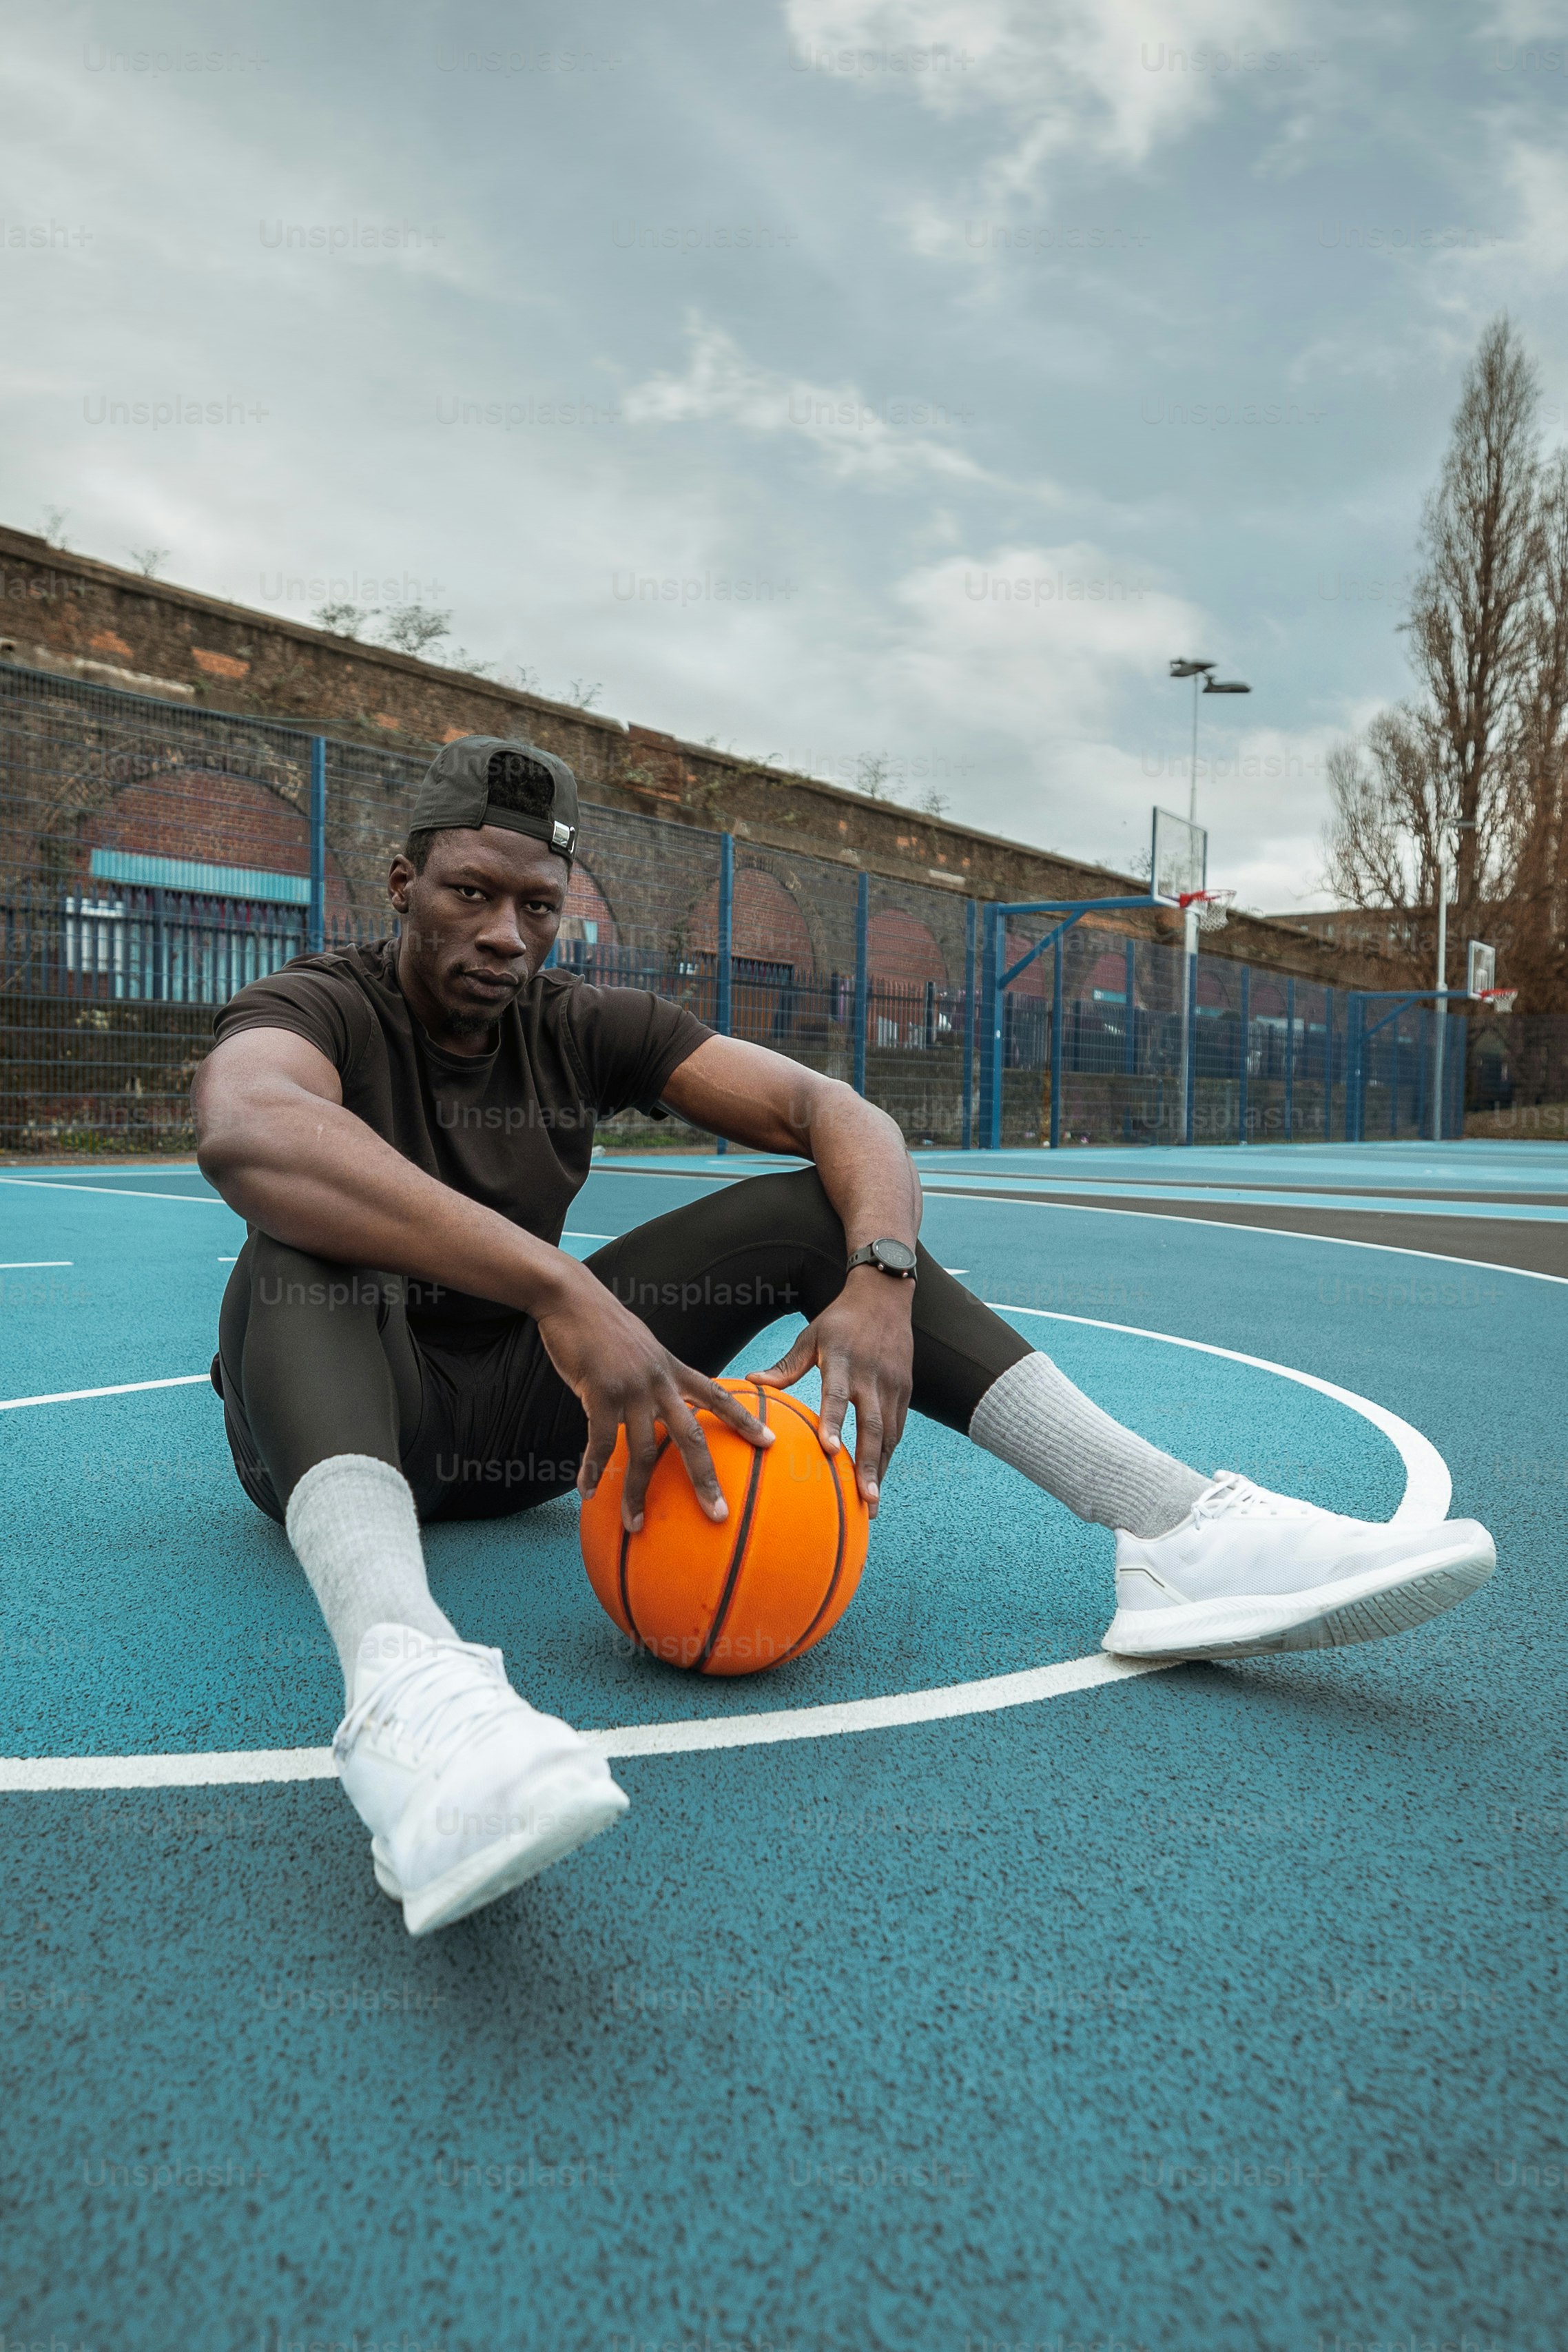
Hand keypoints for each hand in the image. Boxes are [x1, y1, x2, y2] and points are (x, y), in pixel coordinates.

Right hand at [536, 1268, 772, 1532]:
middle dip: (706, 1480)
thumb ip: (654, 1375)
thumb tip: (657, 1400)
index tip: (770, 1443)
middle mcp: (660, 1382)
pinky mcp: (600, 1393)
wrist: (572, 1298)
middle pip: (692, 1437)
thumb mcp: (641, 1347)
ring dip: (637, 1493)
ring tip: (634, 1524)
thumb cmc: (603, 1325)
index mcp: (674, 1369)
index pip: (719, 1397)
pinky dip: (592, 1469)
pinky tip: (587, 1491)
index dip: (746, 1421)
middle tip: (719, 1515)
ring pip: (643, 1452)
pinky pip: (599, 1442)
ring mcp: (631, 1389)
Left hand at [749, 1269, 913, 1515]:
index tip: (830, 1451)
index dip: (834, 1422)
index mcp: (842, 1359)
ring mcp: (892, 1385)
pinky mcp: (905, 1390)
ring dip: (881, 1469)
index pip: (837, 1394)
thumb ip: (785, 1365)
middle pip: (872, 1425)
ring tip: (872, 1505)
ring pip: (889, 1434)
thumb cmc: (840, 1320)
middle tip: (864, 1500)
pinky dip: (888, 1456)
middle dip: (869, 1465)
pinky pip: (897, 1429)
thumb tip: (751, 1382)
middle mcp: (871, 1375)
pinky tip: (879, 1481)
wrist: (885, 1297)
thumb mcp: (810, 1336)